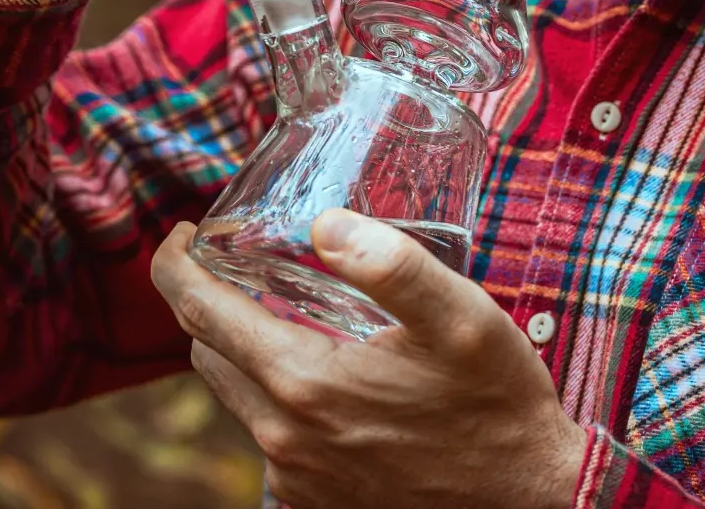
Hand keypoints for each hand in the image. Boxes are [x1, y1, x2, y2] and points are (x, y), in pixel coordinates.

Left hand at [150, 211, 585, 508]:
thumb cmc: (498, 406)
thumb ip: (393, 265)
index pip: (198, 312)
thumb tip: (324, 222)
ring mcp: (294, 475)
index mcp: (302, 383)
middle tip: (241, 262)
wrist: (529, 501)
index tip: (183, 234)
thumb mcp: (462, 319)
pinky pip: (270, 433)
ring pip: (237, 395)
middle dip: (211, 303)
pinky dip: (279, 395)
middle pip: (208, 353)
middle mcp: (282, 437)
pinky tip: (330, 373)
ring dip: (248, 351)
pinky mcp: (313, 498)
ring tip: (288, 310)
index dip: (176, 264)